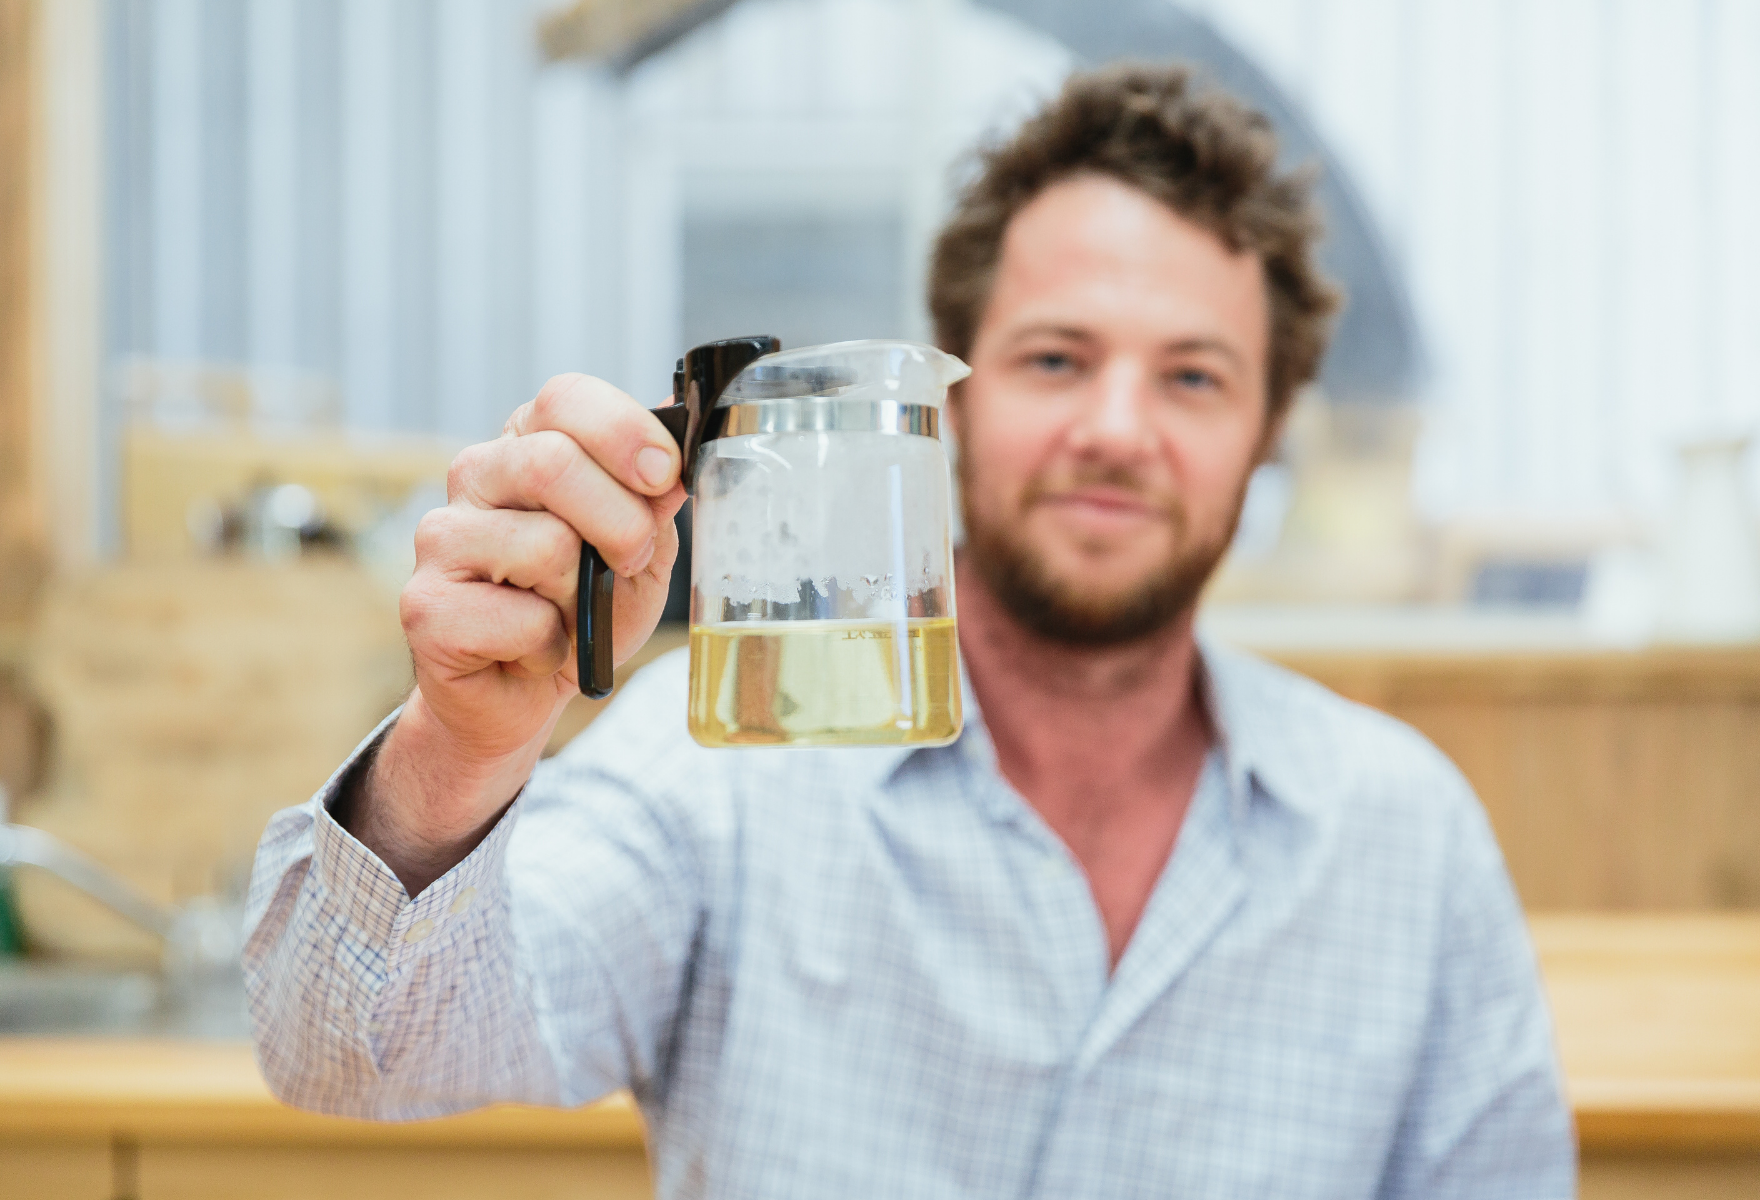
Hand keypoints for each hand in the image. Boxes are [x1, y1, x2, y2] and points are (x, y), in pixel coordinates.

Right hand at [345, 374, 683, 891]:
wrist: (525, 693)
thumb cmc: (584, 610)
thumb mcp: (642, 550)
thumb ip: (655, 499)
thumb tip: (675, 440)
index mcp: (528, 443)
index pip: (565, 399)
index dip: (623, 432)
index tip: (663, 475)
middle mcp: (476, 476)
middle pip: (552, 463)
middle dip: (620, 523)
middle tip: (631, 560)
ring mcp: (441, 538)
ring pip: (545, 545)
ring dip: (584, 595)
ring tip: (569, 612)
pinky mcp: (425, 605)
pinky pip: (524, 619)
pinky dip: (552, 646)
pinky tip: (531, 648)